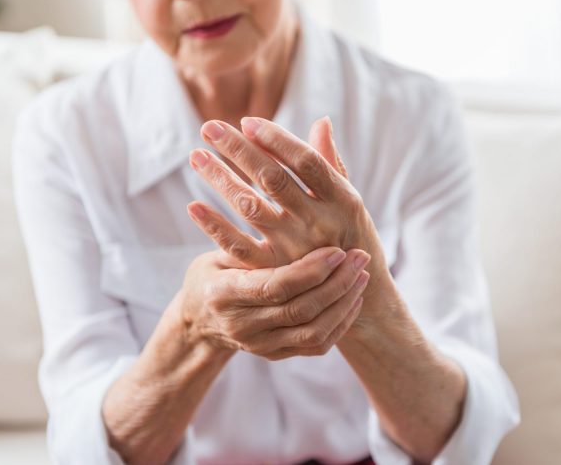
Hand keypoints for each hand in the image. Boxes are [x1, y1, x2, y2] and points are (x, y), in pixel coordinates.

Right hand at [177, 245, 369, 359]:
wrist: (199, 322)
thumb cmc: (211, 275)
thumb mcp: (217, 254)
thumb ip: (248, 240)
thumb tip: (273, 205)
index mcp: (225, 295)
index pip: (276, 286)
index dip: (311, 270)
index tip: (338, 250)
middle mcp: (243, 326)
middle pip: (300, 310)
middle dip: (337, 283)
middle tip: (359, 257)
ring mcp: (261, 345)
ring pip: (314, 332)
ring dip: (344, 303)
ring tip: (362, 276)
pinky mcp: (276, 355)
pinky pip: (316, 345)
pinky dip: (340, 323)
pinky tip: (354, 299)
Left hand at [186, 116, 397, 326]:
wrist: (355, 295)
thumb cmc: (351, 237)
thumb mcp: (349, 202)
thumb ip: (331, 163)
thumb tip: (321, 121)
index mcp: (342, 200)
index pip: (306, 162)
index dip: (277, 139)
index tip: (247, 122)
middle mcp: (319, 224)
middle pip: (273, 179)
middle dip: (239, 150)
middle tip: (209, 127)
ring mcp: (295, 249)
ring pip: (250, 206)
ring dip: (220, 179)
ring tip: (196, 156)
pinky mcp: (274, 271)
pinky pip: (238, 247)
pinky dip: (214, 227)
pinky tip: (193, 206)